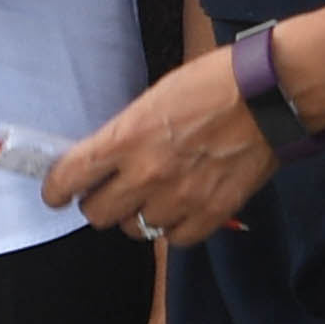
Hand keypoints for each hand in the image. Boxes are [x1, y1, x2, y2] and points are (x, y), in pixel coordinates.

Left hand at [44, 48, 276, 245]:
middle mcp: (146, 174)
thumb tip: (109, 159)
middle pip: (98, 214)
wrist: (267, 95)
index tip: (56, 194)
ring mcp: (179, 198)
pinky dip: (173, 228)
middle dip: (98, 203)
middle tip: (109, 192)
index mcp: (127, 137)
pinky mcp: (212, 214)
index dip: (56, 190)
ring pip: (135, 230)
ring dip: (138, 216)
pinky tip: (180, 210)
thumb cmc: (212, 83)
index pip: (71, 176)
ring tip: (151, 198)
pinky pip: (176, 240)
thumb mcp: (155, 99)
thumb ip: (128, 134)